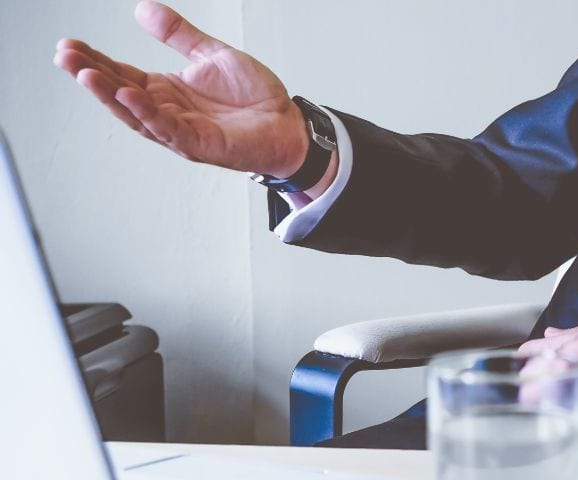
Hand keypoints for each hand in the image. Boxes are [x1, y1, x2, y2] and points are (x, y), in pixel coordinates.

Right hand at [53, 1, 306, 175]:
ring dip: (110, 95)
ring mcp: (181, 130)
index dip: (95, 61)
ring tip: (85, 74)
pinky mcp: (200, 144)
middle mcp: (167, 112)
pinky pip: (168, 128)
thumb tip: (143, 9)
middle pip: (120, 94)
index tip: (68, 45)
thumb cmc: (255, 98)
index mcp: (167, 91)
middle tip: (65, 56)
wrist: (288, 123)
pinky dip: (147, 113)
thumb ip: (179, 35)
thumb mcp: (212, 54)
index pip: (121, 74)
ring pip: (137, 114)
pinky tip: (130, 95)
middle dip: (91, 76)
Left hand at [519, 320, 577, 453]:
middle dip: (533, 392)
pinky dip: (575, 436)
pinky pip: (576, 443)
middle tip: (542, 392)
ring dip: (552, 418)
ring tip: (568, 410)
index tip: (531, 368)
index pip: (532, 360)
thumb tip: (551, 338)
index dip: (529, 365)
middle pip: (530, 395)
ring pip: (549, 424)